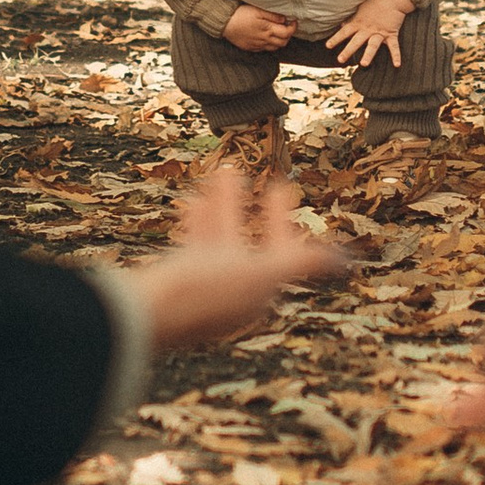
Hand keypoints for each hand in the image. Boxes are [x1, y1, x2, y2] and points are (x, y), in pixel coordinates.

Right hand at [131, 164, 349, 349]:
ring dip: (225, 204)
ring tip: (225, 169)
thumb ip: (298, 263)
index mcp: (254, 292)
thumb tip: (346, 262)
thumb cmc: (200, 294)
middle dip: (253, 209)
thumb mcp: (257, 274)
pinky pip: (192, 242)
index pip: (279, 252)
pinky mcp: (174, 280)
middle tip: (258, 176)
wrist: (139, 314)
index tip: (282, 188)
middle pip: (247, 241)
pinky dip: (198, 218)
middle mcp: (230, 292)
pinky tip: (193, 197)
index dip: (282, 220)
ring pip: (219, 236)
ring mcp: (201, 286)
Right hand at [222, 3, 297, 51]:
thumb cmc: (240, 14)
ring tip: (278, 32)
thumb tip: (284, 19)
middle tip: (288, 27)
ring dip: (279, 41)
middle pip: (283, 42)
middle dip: (288, 35)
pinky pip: (264, 49)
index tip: (293, 21)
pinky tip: (267, 37)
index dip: (293, 28)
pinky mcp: (251, 48)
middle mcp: (264, 40)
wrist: (224, 23)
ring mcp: (257, 45)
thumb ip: (272, 15)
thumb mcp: (257, 10)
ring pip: (274, 47)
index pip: (287, 33)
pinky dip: (269, 44)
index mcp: (267, 29)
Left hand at [327, 0, 414, 69]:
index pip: (345, 32)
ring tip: (363, 64)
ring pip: (373, 45)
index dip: (336, 38)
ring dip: (368, 55)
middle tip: (340, 59)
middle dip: (348, 50)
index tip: (328, 46)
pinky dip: (396, 55)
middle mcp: (368, 29)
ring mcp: (380, 32)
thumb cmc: (375, 1)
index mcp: (359, 23)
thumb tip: (341, 25)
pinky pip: (394, 46)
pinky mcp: (391, 33)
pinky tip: (397, 65)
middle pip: (356, 41)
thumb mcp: (360, 9)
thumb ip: (351, 19)